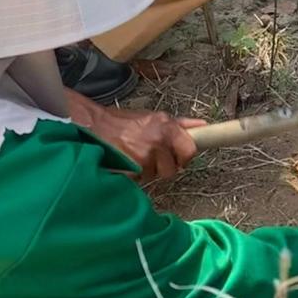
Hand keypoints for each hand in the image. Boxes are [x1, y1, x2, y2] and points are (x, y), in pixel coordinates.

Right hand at [64, 88, 204, 179]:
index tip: (179, 158)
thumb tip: (203, 126)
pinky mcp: (132, 169)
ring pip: (155, 176)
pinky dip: (134, 175)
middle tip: (151, 157)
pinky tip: (127, 162)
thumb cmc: (124, 122)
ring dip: (147, 171)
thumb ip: (180, 124)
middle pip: (173, 169)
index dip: (185, 158)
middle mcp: (158, 141)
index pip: (190, 150)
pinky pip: (140, 179)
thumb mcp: (155, 118)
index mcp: (167, 127)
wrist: (94, 126)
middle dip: (163, 167)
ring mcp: (145, 156)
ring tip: (135, 157)